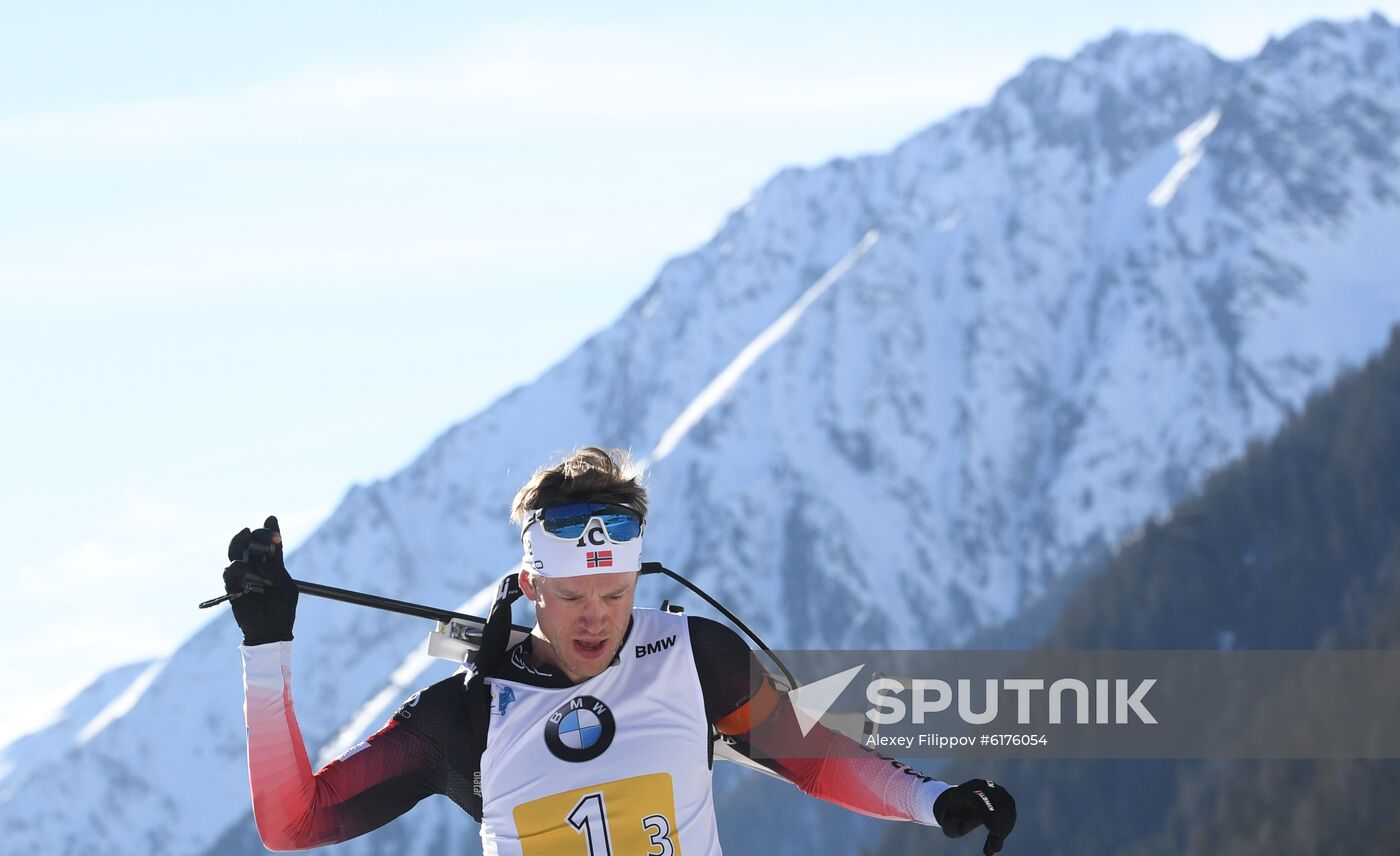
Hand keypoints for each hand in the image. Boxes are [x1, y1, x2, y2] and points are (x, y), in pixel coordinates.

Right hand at [223, 515, 297, 645]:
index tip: (272, 519)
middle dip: (256, 533)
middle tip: (264, 531)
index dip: (269, 530)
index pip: (267, 542)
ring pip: (234, 551)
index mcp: (270, 563)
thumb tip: (275, 542)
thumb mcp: (285, 583)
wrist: (273, 631)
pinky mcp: (232, 587)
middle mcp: (255, 566)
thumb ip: (276, 566)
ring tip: (247, 535)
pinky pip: (229, 572)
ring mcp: (242, 575)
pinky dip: (236, 567)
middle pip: (249, 542)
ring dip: (240, 541)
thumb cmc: (282, 609)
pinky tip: (243, 567)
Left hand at [933, 778, 1015, 854]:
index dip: (989, 816)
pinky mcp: (1005, 798)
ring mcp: (996, 791)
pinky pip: (1010, 814)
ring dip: (1002, 832)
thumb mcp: (948, 821)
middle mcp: (983, 787)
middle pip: (996, 807)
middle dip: (998, 830)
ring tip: (992, 848)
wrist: (962, 805)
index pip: (980, 800)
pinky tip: (996, 840)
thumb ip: (952, 823)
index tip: (996, 833)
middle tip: (994, 849)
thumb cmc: (953, 816)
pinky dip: (1006, 829)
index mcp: (966, 790)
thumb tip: (961, 828)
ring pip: (1006, 812)